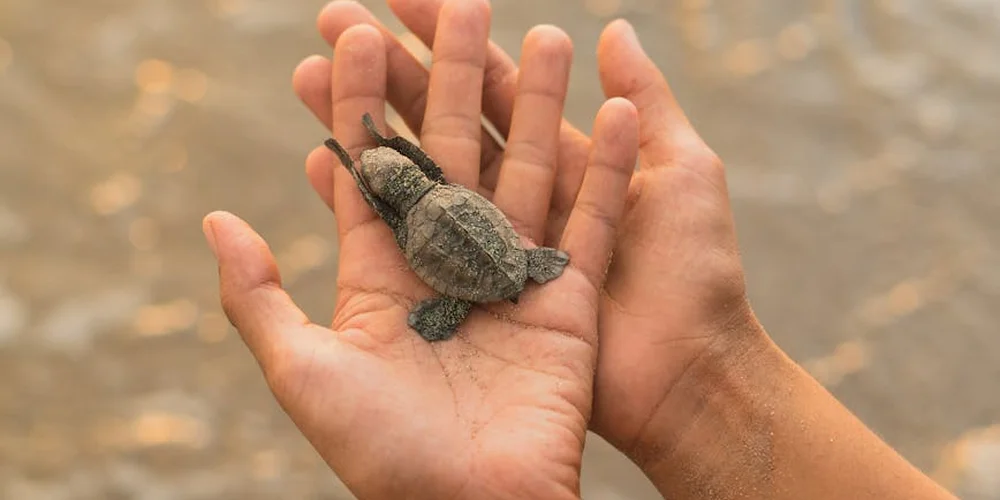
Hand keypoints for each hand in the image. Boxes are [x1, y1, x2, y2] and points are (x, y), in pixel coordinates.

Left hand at [205, 1, 638, 497]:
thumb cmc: (380, 454)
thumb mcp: (303, 373)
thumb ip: (255, 299)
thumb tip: (216, 220)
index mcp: (383, 275)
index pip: (371, 168)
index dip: (360, 100)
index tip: (357, 31)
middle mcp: (448, 265)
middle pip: (453, 152)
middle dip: (451, 77)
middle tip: (456, 4)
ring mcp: (512, 279)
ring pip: (527, 171)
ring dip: (536, 104)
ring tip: (543, 34)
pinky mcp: (570, 301)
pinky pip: (590, 223)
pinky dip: (607, 169)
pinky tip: (617, 109)